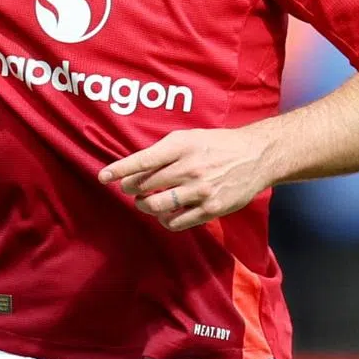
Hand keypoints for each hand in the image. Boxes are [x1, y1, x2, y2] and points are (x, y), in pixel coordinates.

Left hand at [98, 123, 276, 230]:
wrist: (255, 156)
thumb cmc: (217, 144)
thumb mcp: (189, 137)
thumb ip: (164, 151)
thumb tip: (135, 167)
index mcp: (182, 146)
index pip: (143, 160)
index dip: (120, 169)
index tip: (103, 177)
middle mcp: (189, 168)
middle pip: (146, 185)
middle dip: (131, 189)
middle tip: (130, 189)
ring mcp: (200, 190)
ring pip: (157, 205)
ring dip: (145, 205)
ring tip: (146, 201)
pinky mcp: (210, 209)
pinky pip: (176, 221)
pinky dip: (164, 220)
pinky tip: (165, 214)